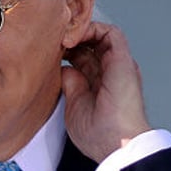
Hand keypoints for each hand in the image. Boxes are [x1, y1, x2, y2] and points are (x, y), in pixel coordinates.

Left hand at [62, 22, 150, 162]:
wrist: (117, 142)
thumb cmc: (99, 133)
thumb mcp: (74, 105)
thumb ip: (71, 85)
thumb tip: (63, 69)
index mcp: (100, 84)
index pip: (83, 58)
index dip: (66, 52)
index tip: (48, 52)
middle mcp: (111, 72)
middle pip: (90, 45)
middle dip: (70, 39)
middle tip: (51, 40)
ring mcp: (118, 64)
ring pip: (101, 35)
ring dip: (80, 31)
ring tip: (61, 36)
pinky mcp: (123, 59)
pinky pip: (110, 32)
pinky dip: (92, 28)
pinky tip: (73, 37)